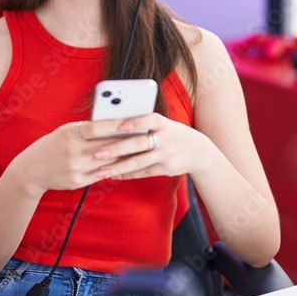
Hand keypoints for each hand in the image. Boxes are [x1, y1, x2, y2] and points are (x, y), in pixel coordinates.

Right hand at [17, 118, 140, 192]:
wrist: (32, 170)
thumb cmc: (52, 145)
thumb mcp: (65, 132)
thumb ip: (86, 129)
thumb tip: (113, 124)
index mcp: (69, 133)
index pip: (98, 127)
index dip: (117, 125)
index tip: (133, 121)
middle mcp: (73, 151)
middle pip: (106, 146)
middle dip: (126, 141)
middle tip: (143, 136)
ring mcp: (75, 168)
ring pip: (107, 161)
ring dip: (124, 157)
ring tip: (138, 151)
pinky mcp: (77, 181)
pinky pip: (101, 174)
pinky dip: (113, 169)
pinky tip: (123, 164)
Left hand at [87, 113, 213, 180]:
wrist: (199, 152)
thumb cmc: (172, 134)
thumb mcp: (164, 125)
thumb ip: (145, 124)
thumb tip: (114, 125)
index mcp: (163, 123)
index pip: (148, 120)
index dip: (135, 123)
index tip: (118, 125)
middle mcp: (165, 138)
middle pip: (139, 143)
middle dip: (117, 149)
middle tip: (97, 154)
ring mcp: (166, 155)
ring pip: (138, 162)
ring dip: (118, 167)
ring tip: (101, 171)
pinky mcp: (166, 169)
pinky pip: (143, 172)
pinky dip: (127, 174)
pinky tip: (114, 175)